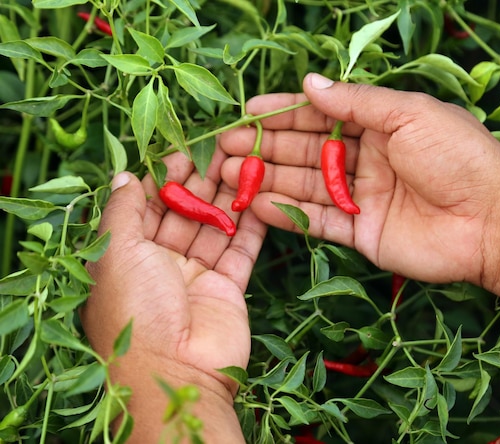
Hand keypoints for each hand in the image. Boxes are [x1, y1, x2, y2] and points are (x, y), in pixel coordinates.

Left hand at [81, 150, 265, 440]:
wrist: (173, 372)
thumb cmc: (135, 309)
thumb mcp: (115, 251)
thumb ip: (123, 209)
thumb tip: (125, 175)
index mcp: (128, 254)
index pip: (149, 204)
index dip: (167, 175)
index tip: (188, 147)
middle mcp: (161, 263)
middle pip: (185, 211)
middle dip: (203, 179)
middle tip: (225, 147)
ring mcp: (196, 276)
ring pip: (215, 226)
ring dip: (229, 196)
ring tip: (247, 162)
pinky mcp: (227, 288)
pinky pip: (240, 250)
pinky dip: (250, 225)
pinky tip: (261, 197)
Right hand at [220, 73, 499, 285]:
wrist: (493, 221)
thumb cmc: (457, 156)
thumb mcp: (408, 113)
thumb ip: (356, 102)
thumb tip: (310, 83)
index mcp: (378, 125)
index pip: (320, 116)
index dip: (282, 114)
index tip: (246, 112)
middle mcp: (365, 159)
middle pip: (305, 151)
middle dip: (264, 148)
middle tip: (223, 147)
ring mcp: (360, 197)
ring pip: (304, 186)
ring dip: (266, 180)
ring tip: (227, 176)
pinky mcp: (360, 232)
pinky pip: (317, 221)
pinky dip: (287, 215)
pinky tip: (256, 205)